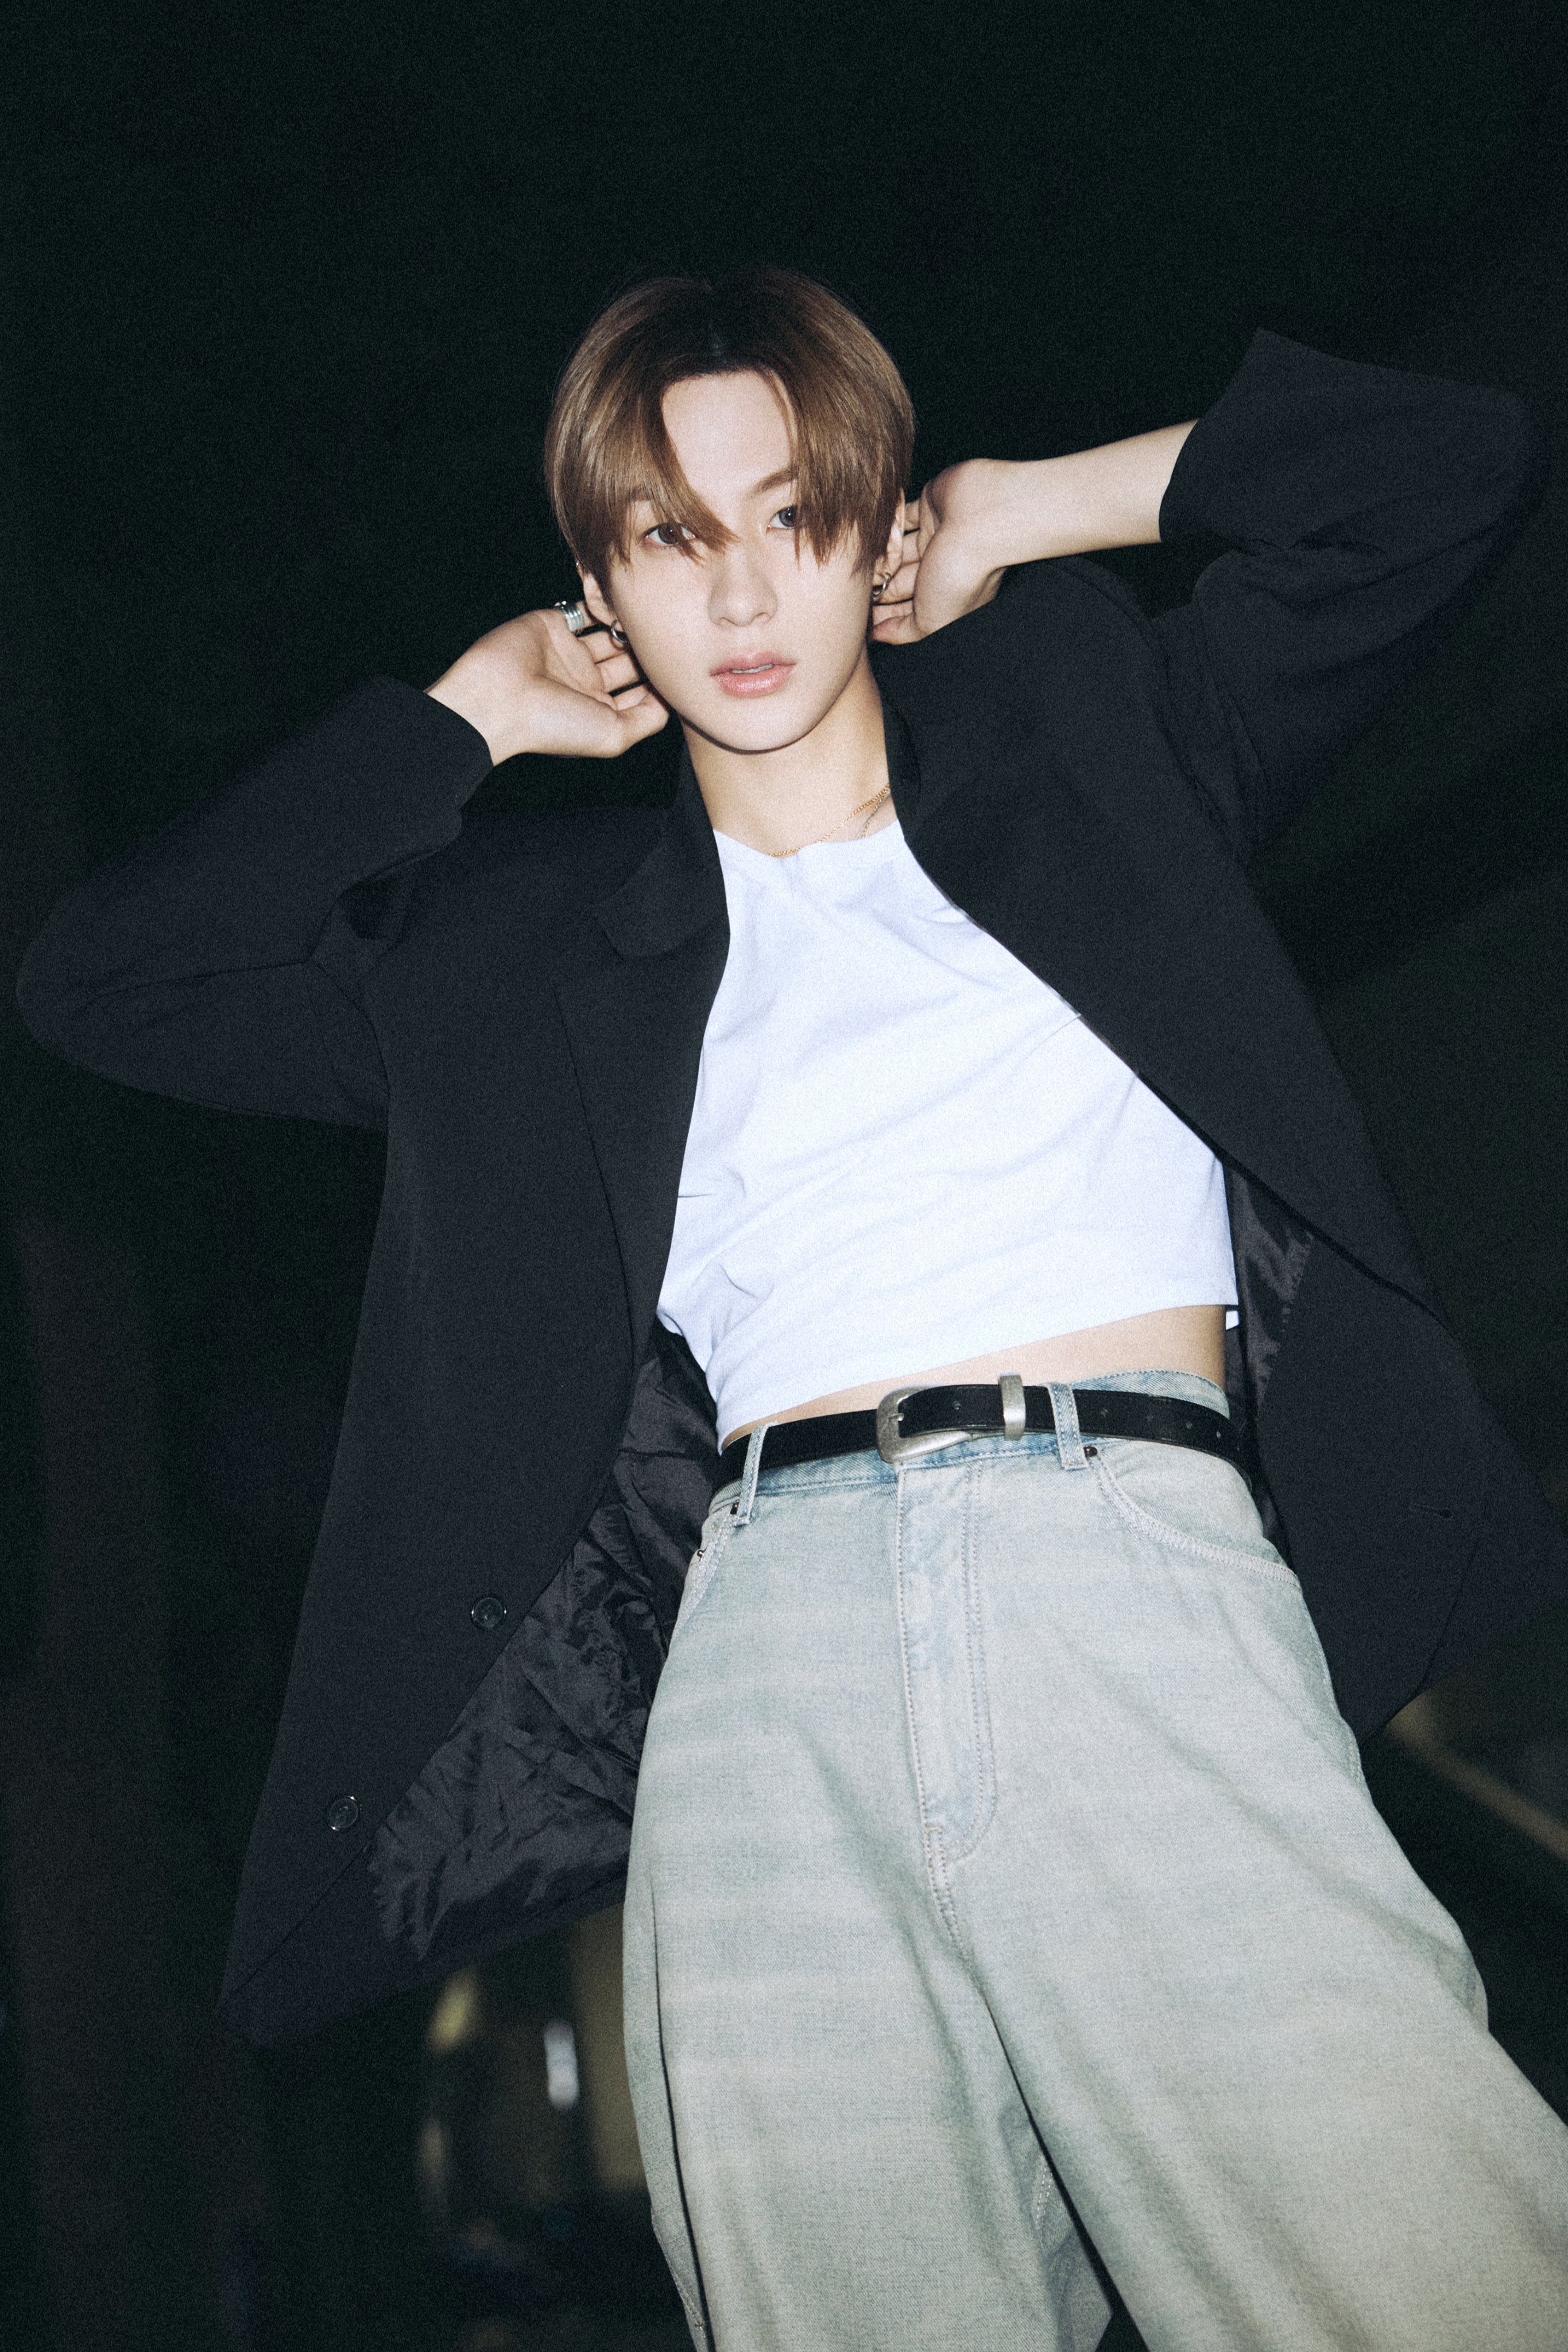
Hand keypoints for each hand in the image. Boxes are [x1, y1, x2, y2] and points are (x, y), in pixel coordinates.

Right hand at [426, 608, 668, 764]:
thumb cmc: (552, 724)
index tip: (681, 664)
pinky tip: (619, 601)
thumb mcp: (613, 736)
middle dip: (648, 649)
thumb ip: (647, 719)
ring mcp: (571, 653)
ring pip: (610, 633)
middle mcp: (587, 683)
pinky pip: (585, 610)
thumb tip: (669, 699)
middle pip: (629, 661)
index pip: (641, 693)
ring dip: (629, 624)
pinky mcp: (554, 626)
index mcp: (601, 711)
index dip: (661, 680)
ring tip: (648, 615)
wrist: (499, 697)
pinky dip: (602, 602)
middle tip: (670, 632)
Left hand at [868, 462, 1012, 645]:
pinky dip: (887, 526)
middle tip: (855, 592)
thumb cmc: (961, 575)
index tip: (861, 621)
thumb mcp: (932, 622)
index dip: (886, 619)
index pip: (912, 614)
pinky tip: (871, 536)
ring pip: (898, 552)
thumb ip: (905, 632)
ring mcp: (936, 537)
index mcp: (949, 598)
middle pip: (900, 583)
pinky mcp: (930, 507)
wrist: (982, 519)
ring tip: (860, 567)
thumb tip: (881, 635)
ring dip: (879, 560)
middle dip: (878, 590)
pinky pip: (900, 518)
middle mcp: (944, 569)